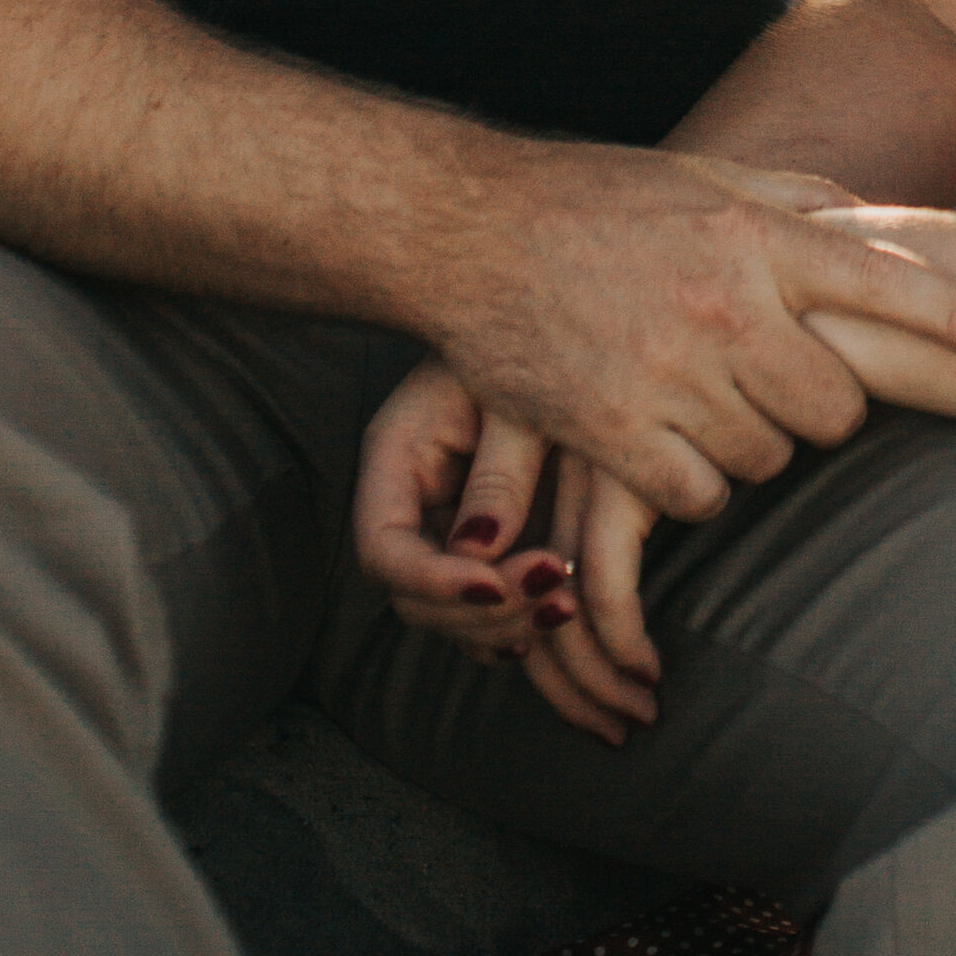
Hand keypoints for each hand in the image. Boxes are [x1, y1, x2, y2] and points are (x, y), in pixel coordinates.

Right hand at [351, 360, 596, 678]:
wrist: (562, 326)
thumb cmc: (535, 343)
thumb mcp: (518, 397)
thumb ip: (502, 469)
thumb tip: (480, 550)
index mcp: (399, 457)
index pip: (384, 547)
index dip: (433, 580)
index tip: (495, 586)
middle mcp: (413, 504)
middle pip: (417, 597)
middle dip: (483, 611)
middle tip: (557, 592)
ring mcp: (446, 531)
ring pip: (453, 616)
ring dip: (508, 628)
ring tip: (571, 606)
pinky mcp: (487, 547)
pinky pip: (487, 613)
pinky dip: (519, 629)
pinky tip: (564, 619)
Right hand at [425, 135, 955, 522]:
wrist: (469, 231)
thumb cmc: (594, 197)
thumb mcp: (705, 174)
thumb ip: (796, 200)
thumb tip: (877, 221)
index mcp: (754, 236)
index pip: (883, 281)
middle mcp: (723, 306)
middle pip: (835, 407)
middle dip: (819, 407)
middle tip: (776, 381)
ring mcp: (670, 373)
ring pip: (768, 458)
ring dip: (749, 442)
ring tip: (702, 395)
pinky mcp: (615, 434)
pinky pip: (700, 495)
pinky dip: (693, 481)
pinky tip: (664, 438)